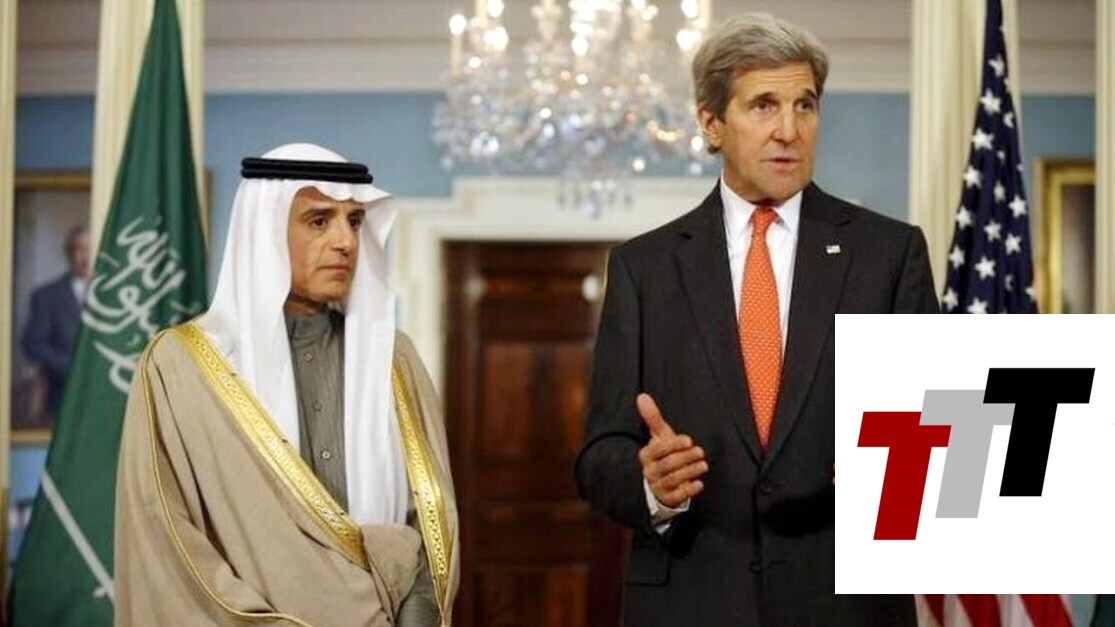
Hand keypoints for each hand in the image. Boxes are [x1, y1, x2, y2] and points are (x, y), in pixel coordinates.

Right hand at [636, 393, 707, 508]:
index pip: (658, 450)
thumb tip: (642, 396)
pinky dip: (689, 490)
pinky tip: (699, 484)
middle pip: (667, 465)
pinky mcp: (668, 498)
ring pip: (673, 480)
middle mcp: (649, 472)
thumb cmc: (662, 455)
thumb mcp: (658, 437)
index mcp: (646, 456)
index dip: (674, 445)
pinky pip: (677, 496)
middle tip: (701, 452)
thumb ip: (652, 418)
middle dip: (685, 458)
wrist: (659, 483)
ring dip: (690, 472)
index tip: (689, 440)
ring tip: (703, 465)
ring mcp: (658, 486)